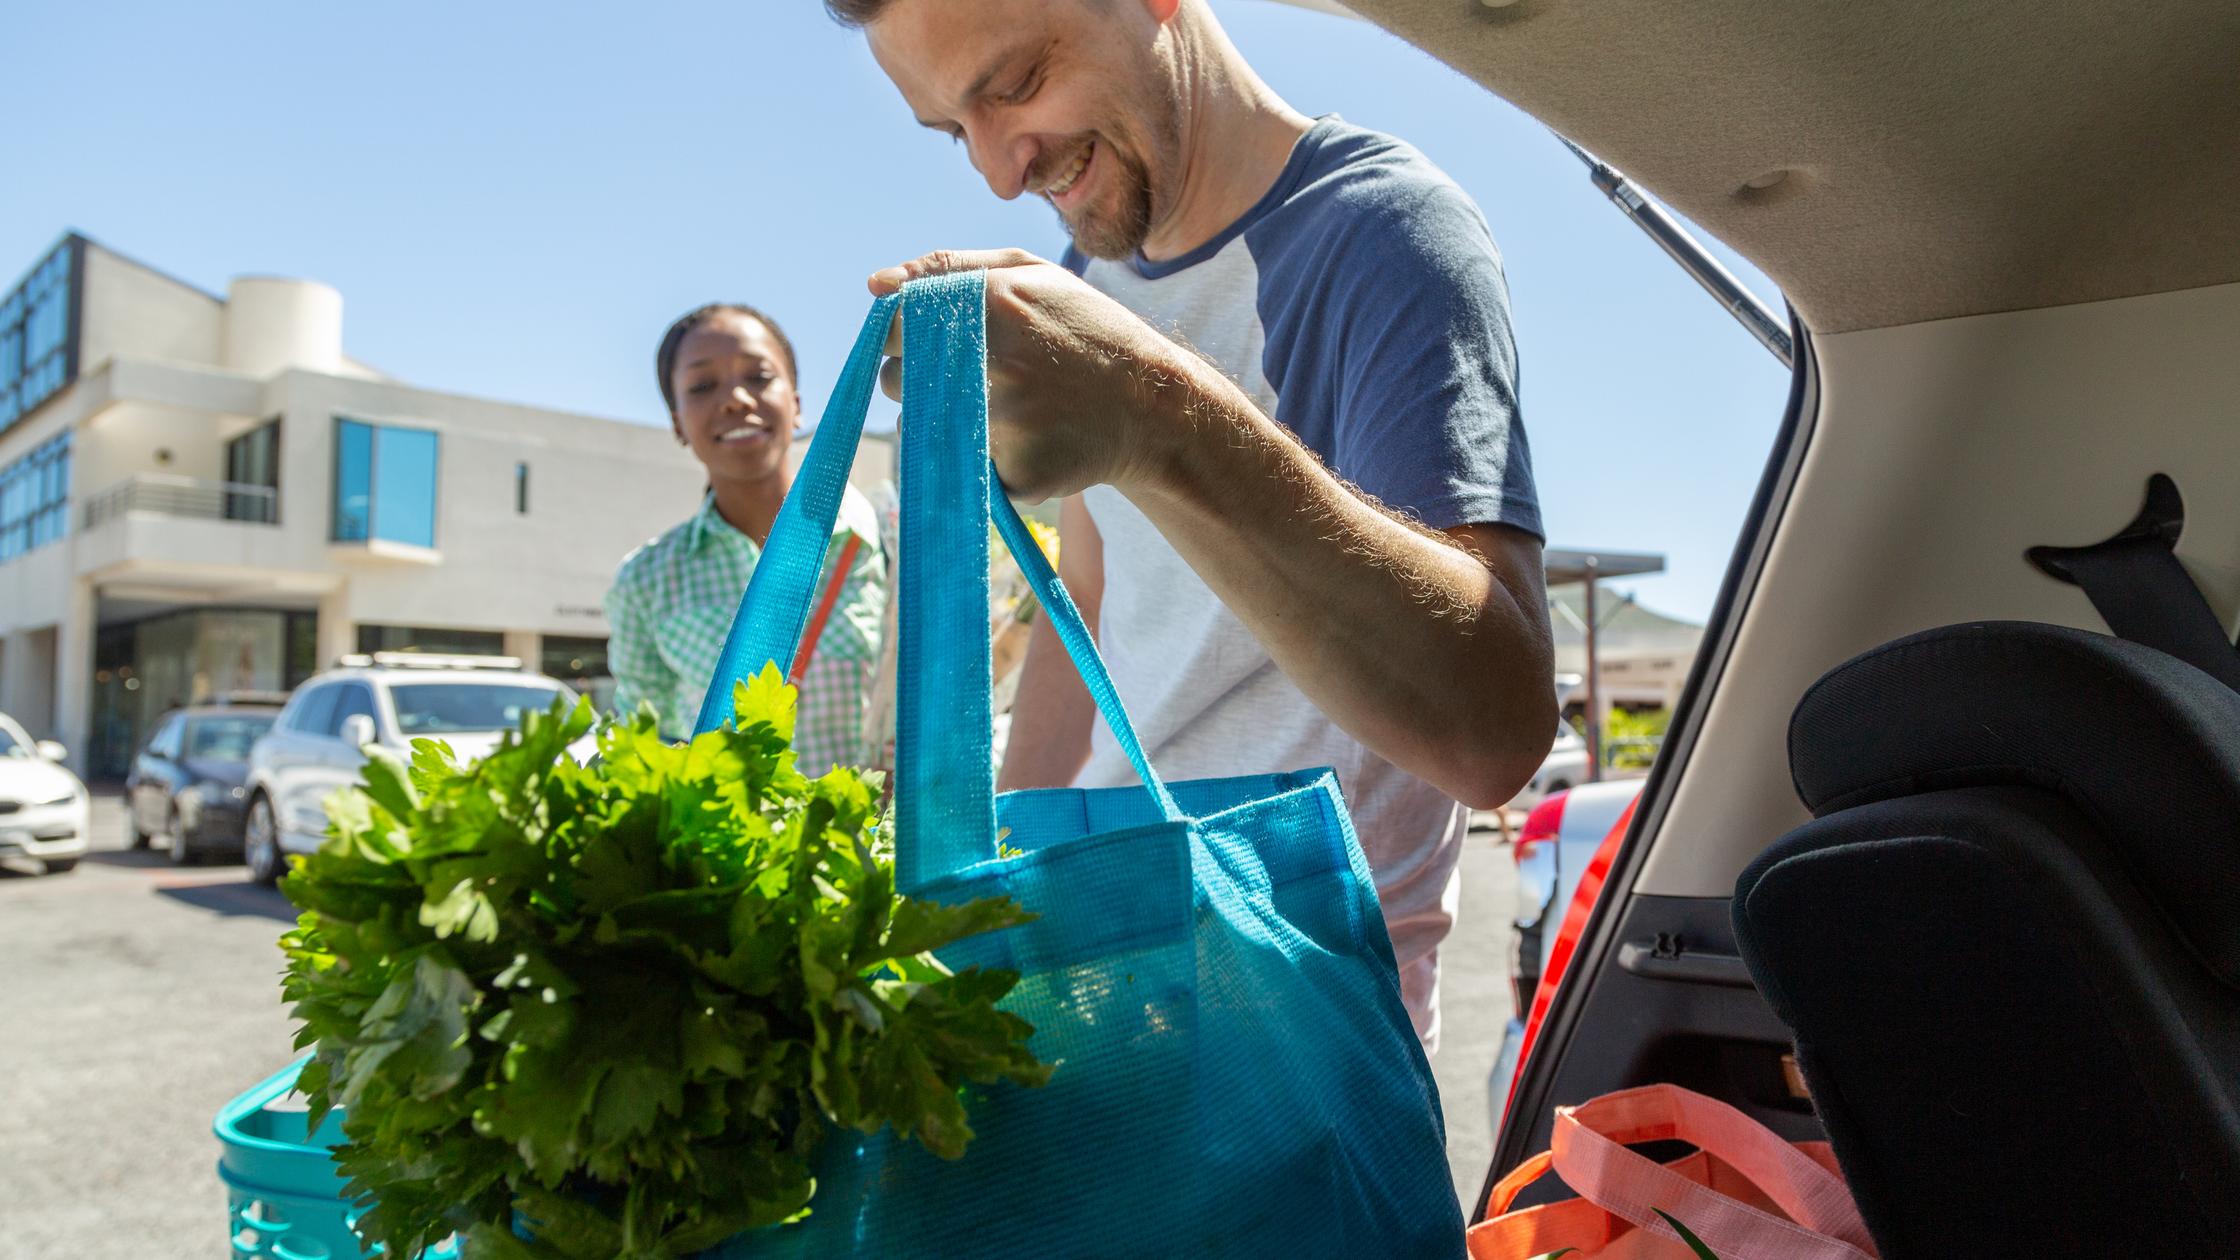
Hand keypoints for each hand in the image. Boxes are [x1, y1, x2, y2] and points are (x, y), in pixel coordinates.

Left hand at [870, 249, 1196, 501]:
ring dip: (950, 419)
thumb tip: (876, 285)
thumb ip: (950, 269)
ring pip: (926, 428)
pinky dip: (990, 457)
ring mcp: (1003, 426)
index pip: (894, 326)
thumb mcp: (1032, 275)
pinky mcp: (1015, 475)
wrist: (1155, 407)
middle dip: (921, 380)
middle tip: (980, 375)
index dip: (903, 337)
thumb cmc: (1085, 331)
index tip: (925, 341)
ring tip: (1010, 406)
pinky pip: (969, 469)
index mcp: (991, 305)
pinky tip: (1032, 440)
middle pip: (898, 382)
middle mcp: (992, 365)